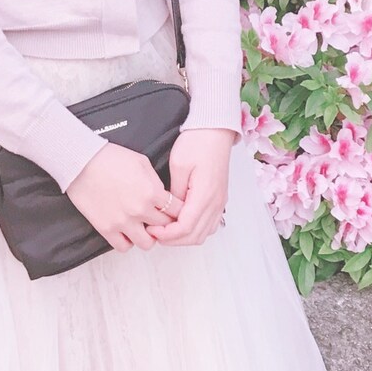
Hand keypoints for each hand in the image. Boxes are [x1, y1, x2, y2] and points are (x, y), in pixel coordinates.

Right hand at [65, 141, 177, 251]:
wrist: (81, 162)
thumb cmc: (109, 158)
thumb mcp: (142, 162)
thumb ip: (156, 182)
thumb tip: (163, 196)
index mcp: (152, 192)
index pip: (177, 211)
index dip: (178, 212)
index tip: (175, 212)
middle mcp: (140, 210)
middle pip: (165, 228)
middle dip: (165, 223)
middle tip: (159, 219)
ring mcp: (123, 222)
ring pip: (147, 244)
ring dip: (148, 236)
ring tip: (142, 227)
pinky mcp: (106, 228)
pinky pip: (124, 247)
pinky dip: (127, 241)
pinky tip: (126, 231)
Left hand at [144, 127, 236, 246]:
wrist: (215, 131)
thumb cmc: (198, 142)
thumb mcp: (178, 166)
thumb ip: (174, 193)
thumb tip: (169, 211)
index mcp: (205, 195)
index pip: (186, 228)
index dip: (167, 234)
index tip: (152, 229)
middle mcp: (215, 203)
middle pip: (195, 236)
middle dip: (173, 239)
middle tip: (155, 233)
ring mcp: (219, 202)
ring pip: (203, 233)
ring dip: (184, 237)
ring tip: (166, 230)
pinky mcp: (219, 199)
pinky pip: (209, 224)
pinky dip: (195, 230)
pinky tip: (181, 224)